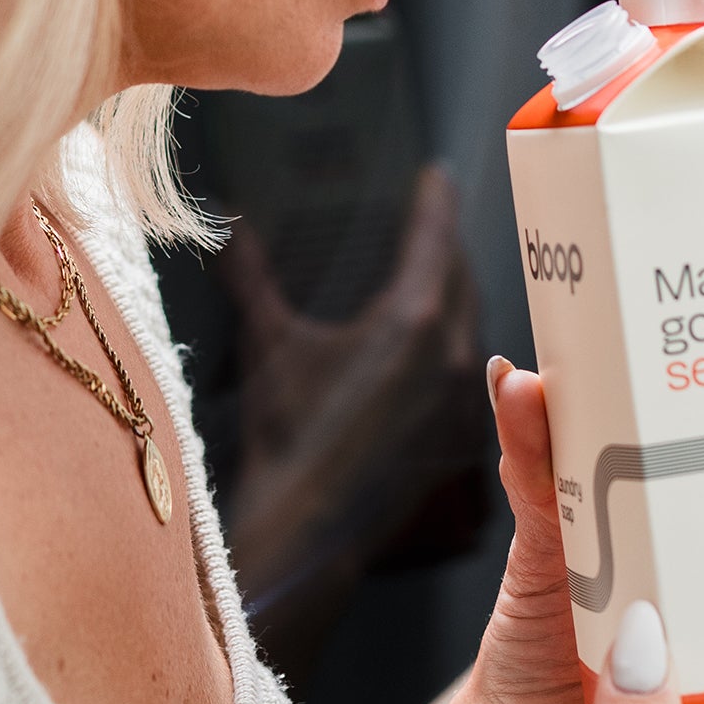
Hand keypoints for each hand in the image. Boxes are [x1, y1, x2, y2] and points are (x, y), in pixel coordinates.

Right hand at [217, 164, 485, 675]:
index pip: (435, 237)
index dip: (434, 200)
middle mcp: (450, 355)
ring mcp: (461, 400)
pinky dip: (453, 346)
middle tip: (432, 219)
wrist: (303, 528)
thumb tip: (231, 224)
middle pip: (462, 277)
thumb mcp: (268, 343)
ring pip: (472, 325)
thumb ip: (252, 275)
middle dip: (446, 246)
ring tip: (434, 276)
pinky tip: (432, 350)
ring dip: (455, 296)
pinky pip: (468, 372)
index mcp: (412, 320)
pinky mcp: (461, 437)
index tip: (436, 175)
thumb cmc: (285, 434)